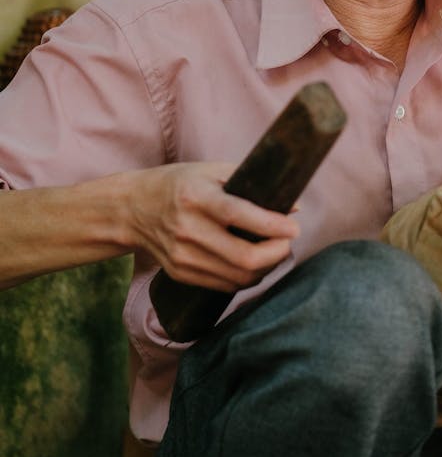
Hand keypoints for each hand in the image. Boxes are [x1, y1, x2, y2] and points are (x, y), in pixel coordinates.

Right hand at [124, 161, 298, 291]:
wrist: (132, 209)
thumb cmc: (180, 184)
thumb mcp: (210, 171)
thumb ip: (250, 183)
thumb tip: (293, 207)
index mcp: (196, 197)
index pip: (239, 216)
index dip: (272, 225)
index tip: (294, 227)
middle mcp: (187, 229)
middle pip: (244, 257)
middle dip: (276, 252)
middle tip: (287, 241)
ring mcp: (183, 256)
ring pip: (239, 276)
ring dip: (267, 267)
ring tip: (275, 251)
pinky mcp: (181, 273)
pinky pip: (225, 285)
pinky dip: (248, 277)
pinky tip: (255, 263)